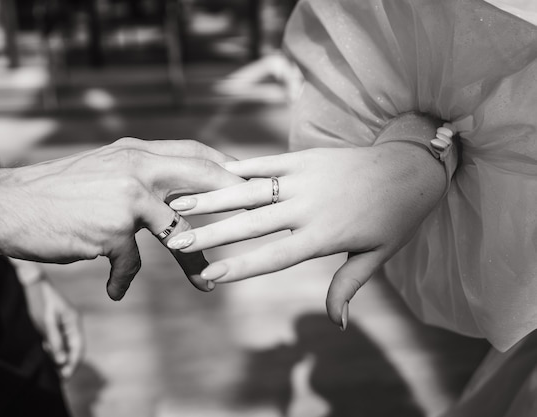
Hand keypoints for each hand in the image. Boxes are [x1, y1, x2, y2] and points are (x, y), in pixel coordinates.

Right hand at [0, 139, 243, 299]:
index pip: (194, 153)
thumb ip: (137, 178)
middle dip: (236, 196)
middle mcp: (135, 167)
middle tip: (260, 213)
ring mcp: (126, 197)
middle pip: (202, 177)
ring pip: (178, 228)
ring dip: (194, 258)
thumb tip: (170, 199)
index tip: (248, 181)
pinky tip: (117, 290)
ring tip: (204, 282)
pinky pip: (129, 261)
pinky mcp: (111, 229)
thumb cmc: (58, 194)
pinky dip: (123, 278)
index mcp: (135, 152)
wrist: (8, 205)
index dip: (224, 167)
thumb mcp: (102, 173)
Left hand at [23, 277, 82, 378]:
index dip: (73, 363)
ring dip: (62, 357)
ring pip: (67, 345)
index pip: (78, 348)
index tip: (65, 377)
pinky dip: (56, 349)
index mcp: (74, 322)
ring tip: (53, 370)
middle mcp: (73, 323)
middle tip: (59, 378)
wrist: (33, 283)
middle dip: (68, 363)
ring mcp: (66, 323)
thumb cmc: (40, 301)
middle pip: (75, 348)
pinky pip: (60, 340)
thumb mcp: (46, 323)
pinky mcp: (58, 323)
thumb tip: (62, 361)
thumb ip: (55, 341)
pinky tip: (48, 355)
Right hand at [166, 143, 445, 327]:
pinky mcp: (305, 157)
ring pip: (251, 191)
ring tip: (181, 203)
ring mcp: (304, 178)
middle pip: (251, 224)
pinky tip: (212, 171)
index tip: (209, 276)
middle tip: (177, 241)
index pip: (273, 256)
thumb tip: (337, 323)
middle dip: (212, 234)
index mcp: (323, 235)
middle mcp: (308, 207)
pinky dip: (239, 168)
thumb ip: (348, 286)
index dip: (239, 267)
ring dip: (214, 198)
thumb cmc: (395, 218)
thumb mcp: (375, 257)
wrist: (412, 167)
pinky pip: (266, 162)